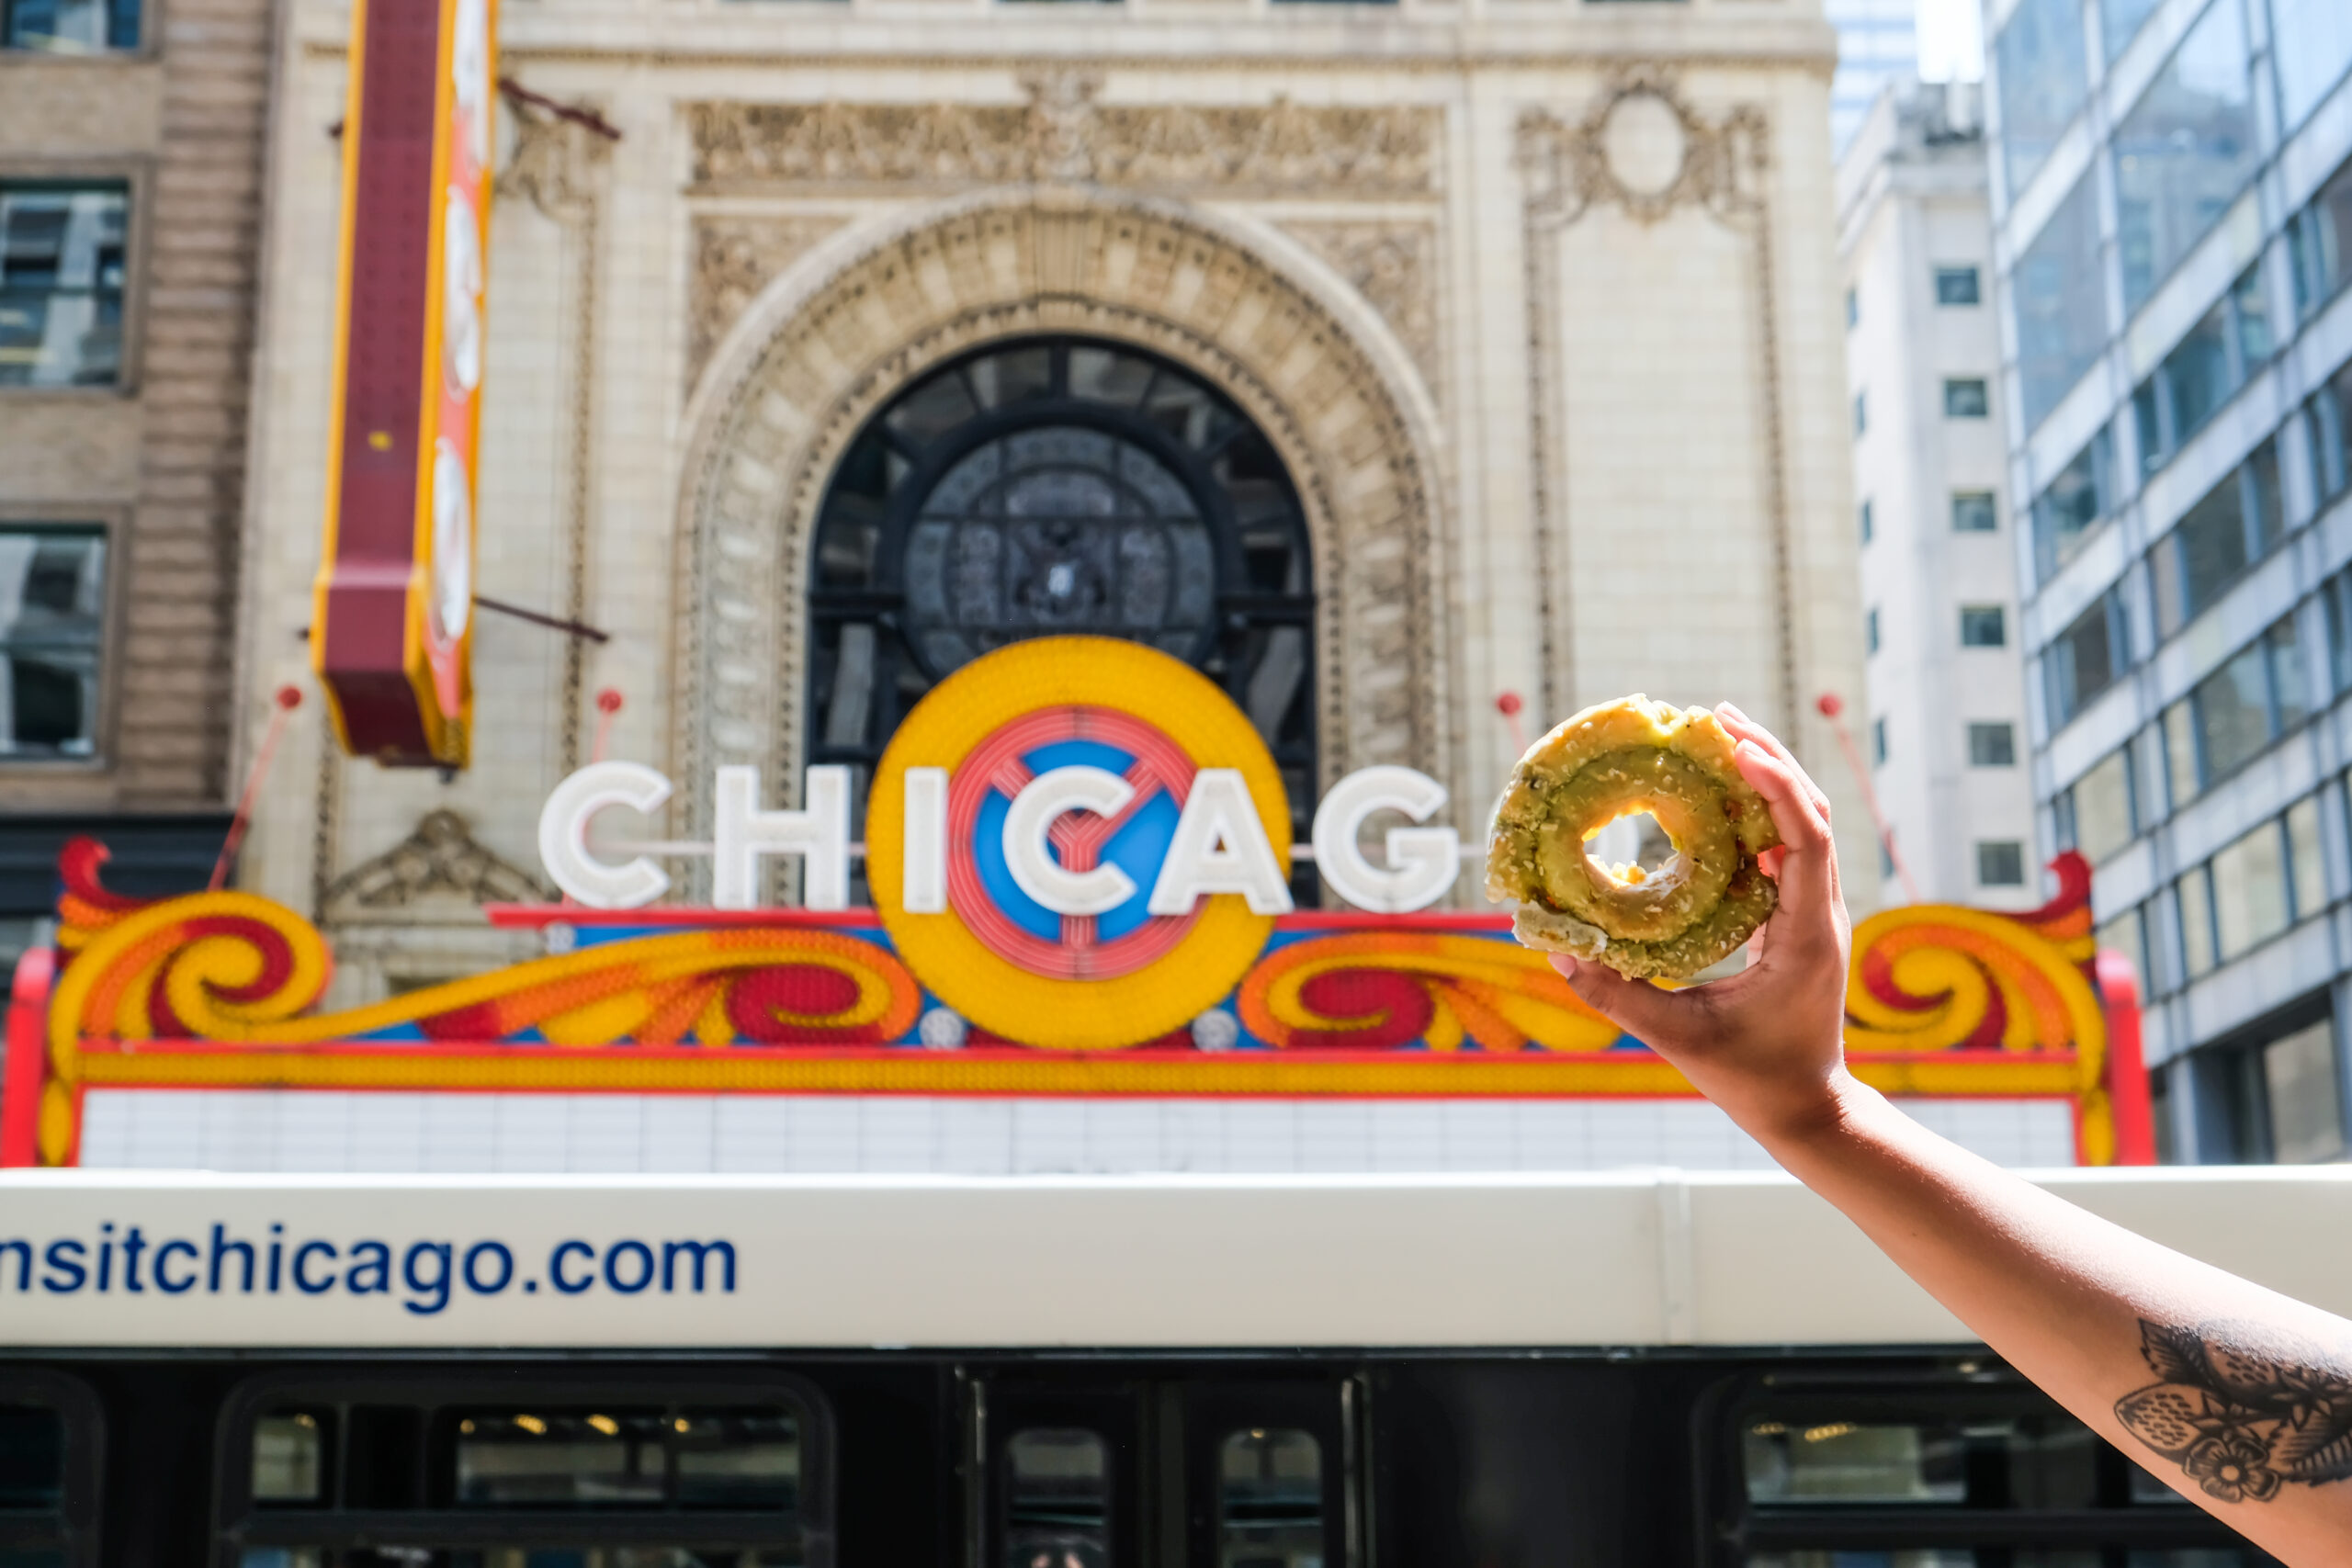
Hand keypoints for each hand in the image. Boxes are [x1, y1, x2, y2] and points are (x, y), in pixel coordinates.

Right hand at [1550, 703, 1859, 1146]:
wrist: (1808, 1110)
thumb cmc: (1752, 1079)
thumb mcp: (1680, 1039)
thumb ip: (1618, 994)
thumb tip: (1556, 949)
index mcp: (1805, 935)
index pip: (1804, 839)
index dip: (1775, 786)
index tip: (1735, 746)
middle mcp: (1821, 914)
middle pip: (1811, 813)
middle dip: (1770, 757)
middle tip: (1716, 717)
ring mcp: (1815, 914)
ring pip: (1804, 825)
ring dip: (1768, 777)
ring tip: (1720, 736)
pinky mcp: (1800, 919)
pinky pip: (1787, 848)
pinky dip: (1760, 811)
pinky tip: (1720, 793)